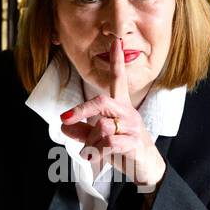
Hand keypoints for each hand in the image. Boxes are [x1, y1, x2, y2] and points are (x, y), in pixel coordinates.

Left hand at [60, 37, 166, 186]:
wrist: (146, 169)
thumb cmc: (123, 149)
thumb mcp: (99, 139)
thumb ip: (82, 131)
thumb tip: (63, 126)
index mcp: (121, 107)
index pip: (119, 79)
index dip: (117, 61)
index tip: (117, 40)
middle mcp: (128, 112)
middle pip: (101, 102)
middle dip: (81, 110)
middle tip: (64, 118)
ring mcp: (132, 127)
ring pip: (101, 127)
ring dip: (90, 142)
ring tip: (93, 152)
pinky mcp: (134, 143)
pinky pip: (108, 143)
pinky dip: (96, 152)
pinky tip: (96, 158)